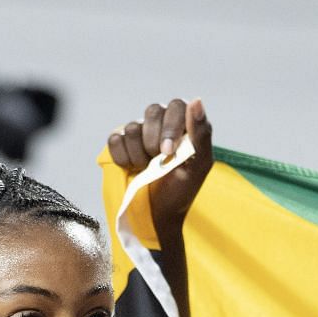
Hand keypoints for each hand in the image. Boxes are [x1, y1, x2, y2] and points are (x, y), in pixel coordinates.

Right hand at [107, 98, 212, 240]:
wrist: (157, 215)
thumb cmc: (181, 191)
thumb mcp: (199, 166)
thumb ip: (201, 134)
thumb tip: (196, 101)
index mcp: (183, 125)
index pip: (176, 106)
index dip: (170, 127)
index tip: (168, 152)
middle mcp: (161, 124)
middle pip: (153, 111)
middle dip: (154, 141)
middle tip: (158, 162)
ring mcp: (140, 133)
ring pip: (133, 127)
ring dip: (139, 154)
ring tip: (146, 168)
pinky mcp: (121, 144)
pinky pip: (116, 139)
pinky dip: (123, 157)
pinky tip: (132, 168)